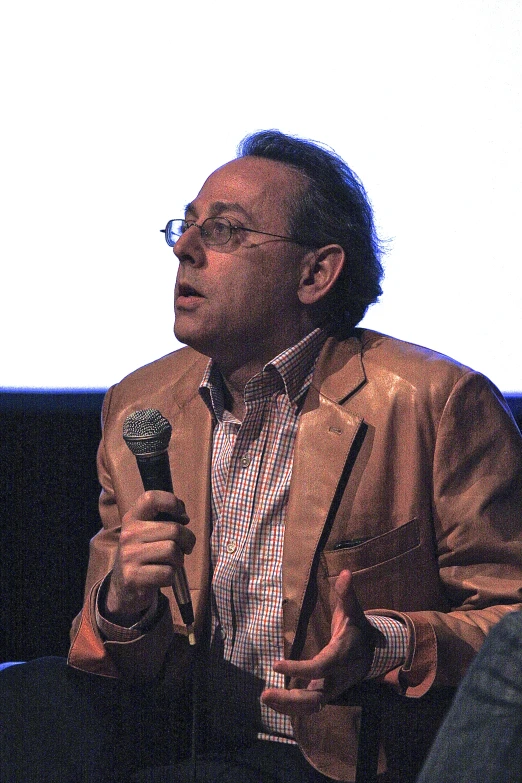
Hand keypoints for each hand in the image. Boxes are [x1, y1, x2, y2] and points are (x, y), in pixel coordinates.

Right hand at [104, 490, 194, 624]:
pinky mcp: (133, 577)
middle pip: (174, 530)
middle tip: (183, 548)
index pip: (151, 498)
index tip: (182, 517)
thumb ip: (164, 519)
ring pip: (173, 551)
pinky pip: (168, 573)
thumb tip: (183, 518)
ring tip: (170, 562)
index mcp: (132, 518)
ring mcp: (129, 556)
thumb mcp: (147, 531)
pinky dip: (171, 577)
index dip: (172, 502)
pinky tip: (162, 576)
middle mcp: (128, 534)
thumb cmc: (145, 554)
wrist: (124, 587)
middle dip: (187, 540)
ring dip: (179, 560)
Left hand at [261, 570, 376, 715]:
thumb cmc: (357, 628)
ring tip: (265, 698)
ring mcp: (331, 690)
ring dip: (287, 706)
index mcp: (340, 657)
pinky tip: (272, 701)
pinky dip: (291, 707)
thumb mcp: (353, 610)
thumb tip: (344, 572)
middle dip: (289, 699)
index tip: (276, 665)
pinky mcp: (324, 694)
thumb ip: (346, 593)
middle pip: (313, 698)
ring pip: (310, 707)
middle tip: (264, 694)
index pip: (319, 668)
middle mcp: (336, 679)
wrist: (373, 653)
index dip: (298, 669)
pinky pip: (308, 707)